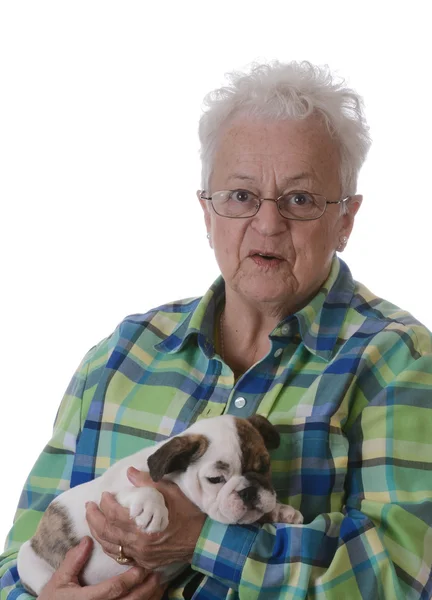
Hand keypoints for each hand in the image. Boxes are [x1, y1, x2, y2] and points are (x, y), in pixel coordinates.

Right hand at [38, 536, 165, 599]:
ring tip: (159, 583)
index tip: (141, 566)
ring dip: (148, 598)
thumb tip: (88, 540)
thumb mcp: (59, 581)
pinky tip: (152, 596)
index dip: (129, 579)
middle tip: (156, 573)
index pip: (113, 590)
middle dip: (145, 588)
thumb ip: (73, 561)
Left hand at [86, 467, 205, 570]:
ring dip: (98, 533)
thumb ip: (147, 482)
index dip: (106, 504)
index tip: (104, 495)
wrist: (204, 538)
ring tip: (92, 520)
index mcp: (143, 526)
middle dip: (94, 518)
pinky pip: (121, 556)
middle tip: (89, 506)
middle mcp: (139, 544)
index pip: (115, 515)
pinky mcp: (145, 562)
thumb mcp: (169, 492)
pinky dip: (110, 546)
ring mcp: (141, 556)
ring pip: (111, 546)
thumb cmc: (188, 513)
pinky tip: (106, 539)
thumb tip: (130, 471)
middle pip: (107, 532)